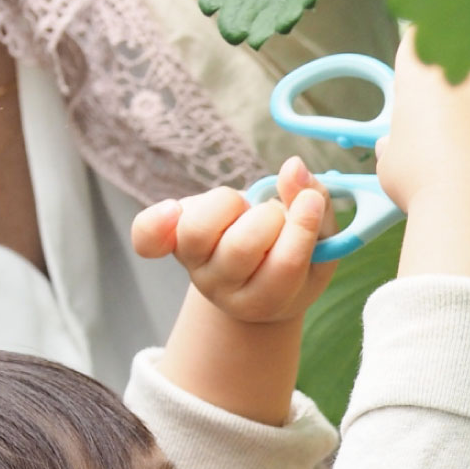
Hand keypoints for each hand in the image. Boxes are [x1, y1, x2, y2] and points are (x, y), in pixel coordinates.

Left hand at [132, 157, 335, 323]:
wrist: (254, 275)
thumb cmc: (295, 255)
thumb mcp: (321, 241)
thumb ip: (317, 205)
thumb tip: (294, 168)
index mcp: (268, 300)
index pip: (284, 266)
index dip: (300, 228)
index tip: (311, 201)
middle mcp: (224, 291)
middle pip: (241, 247)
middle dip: (269, 217)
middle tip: (278, 215)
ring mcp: (195, 268)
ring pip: (199, 230)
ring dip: (229, 206)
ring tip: (245, 210)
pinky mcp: (173, 243)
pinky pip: (148, 236)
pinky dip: (156, 222)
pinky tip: (171, 209)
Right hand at [374, 32, 469, 214]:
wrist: (464, 205)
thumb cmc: (418, 183)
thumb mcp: (389, 161)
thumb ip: (394, 144)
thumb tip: (393, 147)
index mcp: (420, 73)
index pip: (418, 39)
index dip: (416, 55)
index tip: (413, 77)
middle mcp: (462, 71)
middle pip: (457, 53)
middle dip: (447, 75)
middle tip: (438, 117)